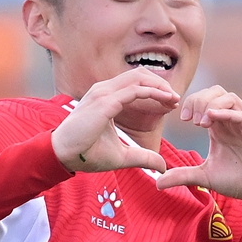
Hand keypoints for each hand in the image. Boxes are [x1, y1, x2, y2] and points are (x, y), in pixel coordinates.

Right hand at [51, 68, 178, 173]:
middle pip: (139, 75)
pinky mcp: (105, 102)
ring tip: (174, 99)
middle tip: (176, 99)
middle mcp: (104, 90)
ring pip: (139, 78)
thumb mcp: (122, 156)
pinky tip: (165, 100)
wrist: (65, 156)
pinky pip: (135, 91)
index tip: (171, 102)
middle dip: (161, 84)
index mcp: (106, 96)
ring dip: (160, 86)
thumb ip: (143, 157)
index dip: (156, 89)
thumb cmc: (87, 153)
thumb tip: (161, 167)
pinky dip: (153, 93)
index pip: (135, 83)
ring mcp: (103, 93)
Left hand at [155, 86, 241, 203]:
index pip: (205, 100)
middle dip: (198, 100)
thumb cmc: (241, 180)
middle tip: (189, 119)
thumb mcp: (205, 177)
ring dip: (211, 104)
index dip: (191, 103)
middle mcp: (233, 121)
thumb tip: (157, 182)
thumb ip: (183, 175)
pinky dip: (226, 113)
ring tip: (200, 123)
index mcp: (220, 126)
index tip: (182, 119)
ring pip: (229, 97)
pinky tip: (211, 119)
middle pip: (216, 92)